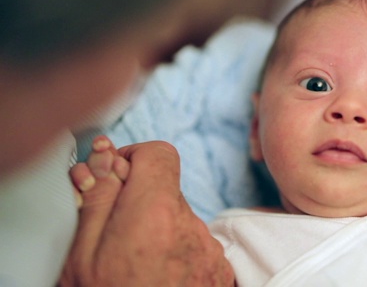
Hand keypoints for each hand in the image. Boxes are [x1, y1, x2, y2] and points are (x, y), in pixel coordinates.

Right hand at [61, 138, 233, 285]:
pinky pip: (197, 247)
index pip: (159, 154)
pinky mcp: (221, 271)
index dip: (133, 160)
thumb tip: (106, 158)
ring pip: (181, 221)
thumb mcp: (82, 256)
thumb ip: (97, 199)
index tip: (116, 179)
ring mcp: (210, 252)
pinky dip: (178, 256)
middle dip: (141, 205)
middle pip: (167, 191)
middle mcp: (191, 227)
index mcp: (154, 213)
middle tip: (116, 240)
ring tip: (138, 270)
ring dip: (160, 233)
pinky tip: (159, 280)